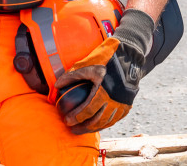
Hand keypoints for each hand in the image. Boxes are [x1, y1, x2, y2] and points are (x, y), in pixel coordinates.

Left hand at [54, 9, 153, 133]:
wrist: (130, 57)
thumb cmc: (107, 59)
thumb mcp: (88, 64)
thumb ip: (72, 76)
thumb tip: (57, 86)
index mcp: (103, 91)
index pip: (87, 110)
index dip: (76, 117)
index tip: (67, 121)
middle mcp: (114, 100)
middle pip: (97, 120)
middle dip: (83, 127)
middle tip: (73, 129)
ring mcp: (122, 103)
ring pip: (107, 122)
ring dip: (94, 128)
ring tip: (84, 129)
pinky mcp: (128, 103)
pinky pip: (116, 118)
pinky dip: (106, 123)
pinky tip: (99, 124)